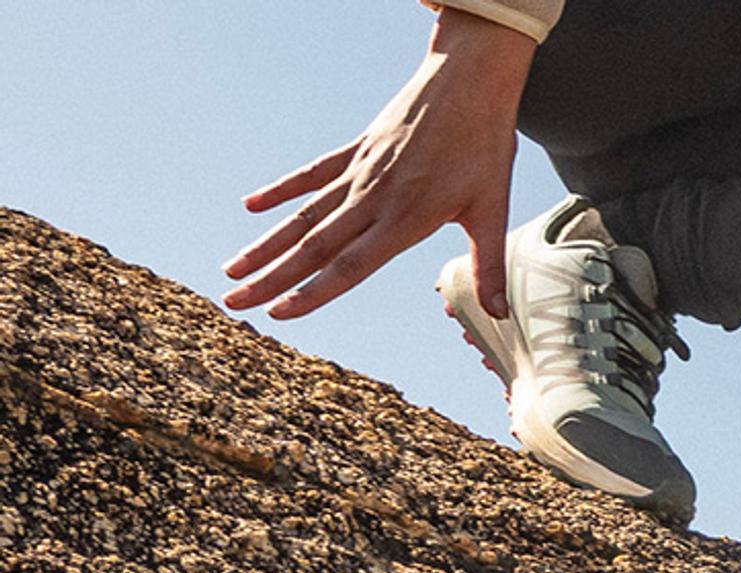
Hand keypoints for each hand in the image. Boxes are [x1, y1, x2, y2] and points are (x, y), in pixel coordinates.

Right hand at [222, 11, 534, 319]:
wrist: (469, 80)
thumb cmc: (484, 144)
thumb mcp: (492, 210)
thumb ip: (488, 267)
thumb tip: (498, 314)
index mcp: (405, 218)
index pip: (351, 266)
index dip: (313, 292)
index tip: (278, 313)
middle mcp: (373, 197)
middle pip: (314, 246)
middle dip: (271, 278)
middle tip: (232, 303)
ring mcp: (359, 171)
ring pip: (304, 214)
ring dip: (266, 244)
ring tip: (232, 269)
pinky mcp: (357, 148)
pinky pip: (312, 174)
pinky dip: (281, 190)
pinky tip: (252, 205)